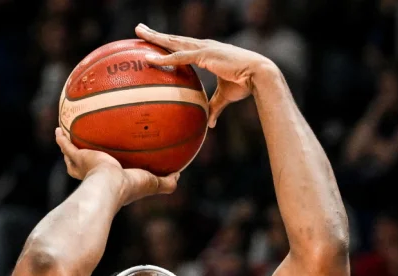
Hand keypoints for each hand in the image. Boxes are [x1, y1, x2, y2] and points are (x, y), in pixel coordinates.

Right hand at [54, 128, 177, 204]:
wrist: (109, 186)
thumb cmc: (130, 187)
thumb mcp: (153, 183)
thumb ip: (166, 182)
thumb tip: (179, 175)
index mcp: (111, 179)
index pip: (109, 173)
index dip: (110, 168)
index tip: (112, 163)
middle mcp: (94, 174)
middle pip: (87, 165)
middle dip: (84, 158)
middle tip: (85, 148)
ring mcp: (83, 166)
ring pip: (73, 156)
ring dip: (70, 148)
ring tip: (67, 136)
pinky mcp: (77, 157)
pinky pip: (67, 146)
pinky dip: (62, 139)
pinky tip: (59, 129)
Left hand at [135, 24, 271, 127]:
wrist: (259, 76)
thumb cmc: (245, 84)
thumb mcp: (225, 96)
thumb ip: (214, 108)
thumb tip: (210, 124)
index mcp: (207, 52)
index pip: (183, 46)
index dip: (168, 43)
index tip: (155, 42)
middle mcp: (203, 46)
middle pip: (174, 39)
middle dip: (156, 34)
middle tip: (139, 29)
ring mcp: (204, 48)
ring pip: (173, 41)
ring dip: (155, 37)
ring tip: (139, 31)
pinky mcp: (205, 54)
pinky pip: (180, 56)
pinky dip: (164, 57)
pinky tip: (149, 58)